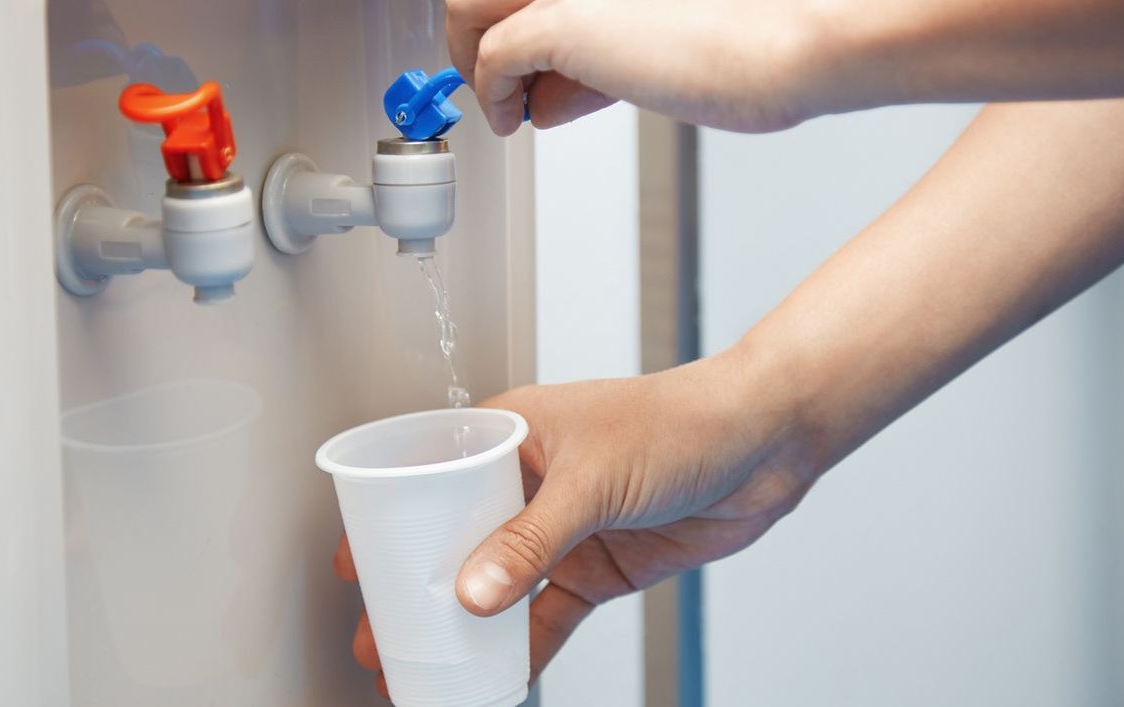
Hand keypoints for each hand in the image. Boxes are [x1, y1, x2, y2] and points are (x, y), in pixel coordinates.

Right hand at [336, 349, 820, 689]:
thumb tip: (471, 594)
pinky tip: (496, 677)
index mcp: (511, 435)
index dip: (389, 522)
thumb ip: (530, 540)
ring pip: (496, 587)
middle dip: (417, 591)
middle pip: (455, 542)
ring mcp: (561, 529)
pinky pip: (548, 617)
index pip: (430, 477)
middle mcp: (528, 482)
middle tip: (382, 637)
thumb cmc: (679, 422)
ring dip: (463, 629)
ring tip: (425, 669)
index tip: (357, 568)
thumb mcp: (592, 478)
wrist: (765, 444)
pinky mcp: (596, 568)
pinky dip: (522, 649)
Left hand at [447, 0, 1123, 136]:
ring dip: (471, 60)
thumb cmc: (739, 48)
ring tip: (504, 103)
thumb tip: (543, 94)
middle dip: (472, 39)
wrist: (785, 51)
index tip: (515, 63)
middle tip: (496, 84)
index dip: (505, 20)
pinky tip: (515, 121)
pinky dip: (492, 97)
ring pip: (465, 6)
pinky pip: (491, 60)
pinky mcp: (564, 21)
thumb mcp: (647, 43)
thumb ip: (592, 54)